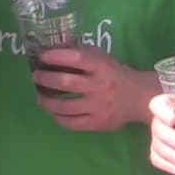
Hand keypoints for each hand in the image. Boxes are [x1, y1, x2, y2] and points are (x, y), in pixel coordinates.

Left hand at [32, 46, 157, 132]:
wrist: (138, 98)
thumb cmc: (115, 74)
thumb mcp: (103, 59)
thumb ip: (82, 55)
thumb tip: (53, 51)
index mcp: (103, 66)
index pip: (77, 59)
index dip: (57, 56)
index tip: (43, 56)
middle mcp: (101, 86)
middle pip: (67, 83)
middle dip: (46, 79)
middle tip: (36, 76)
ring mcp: (99, 107)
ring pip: (66, 106)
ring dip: (47, 102)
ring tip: (40, 97)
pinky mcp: (98, 123)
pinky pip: (72, 123)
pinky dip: (59, 118)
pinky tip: (54, 112)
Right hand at [148, 94, 174, 174]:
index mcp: (167, 104)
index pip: (157, 105)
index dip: (163, 112)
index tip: (174, 119)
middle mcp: (158, 120)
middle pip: (158, 129)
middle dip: (172, 139)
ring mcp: (156, 137)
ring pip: (158, 146)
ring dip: (172, 156)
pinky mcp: (157, 151)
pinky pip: (156, 158)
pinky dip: (166, 165)